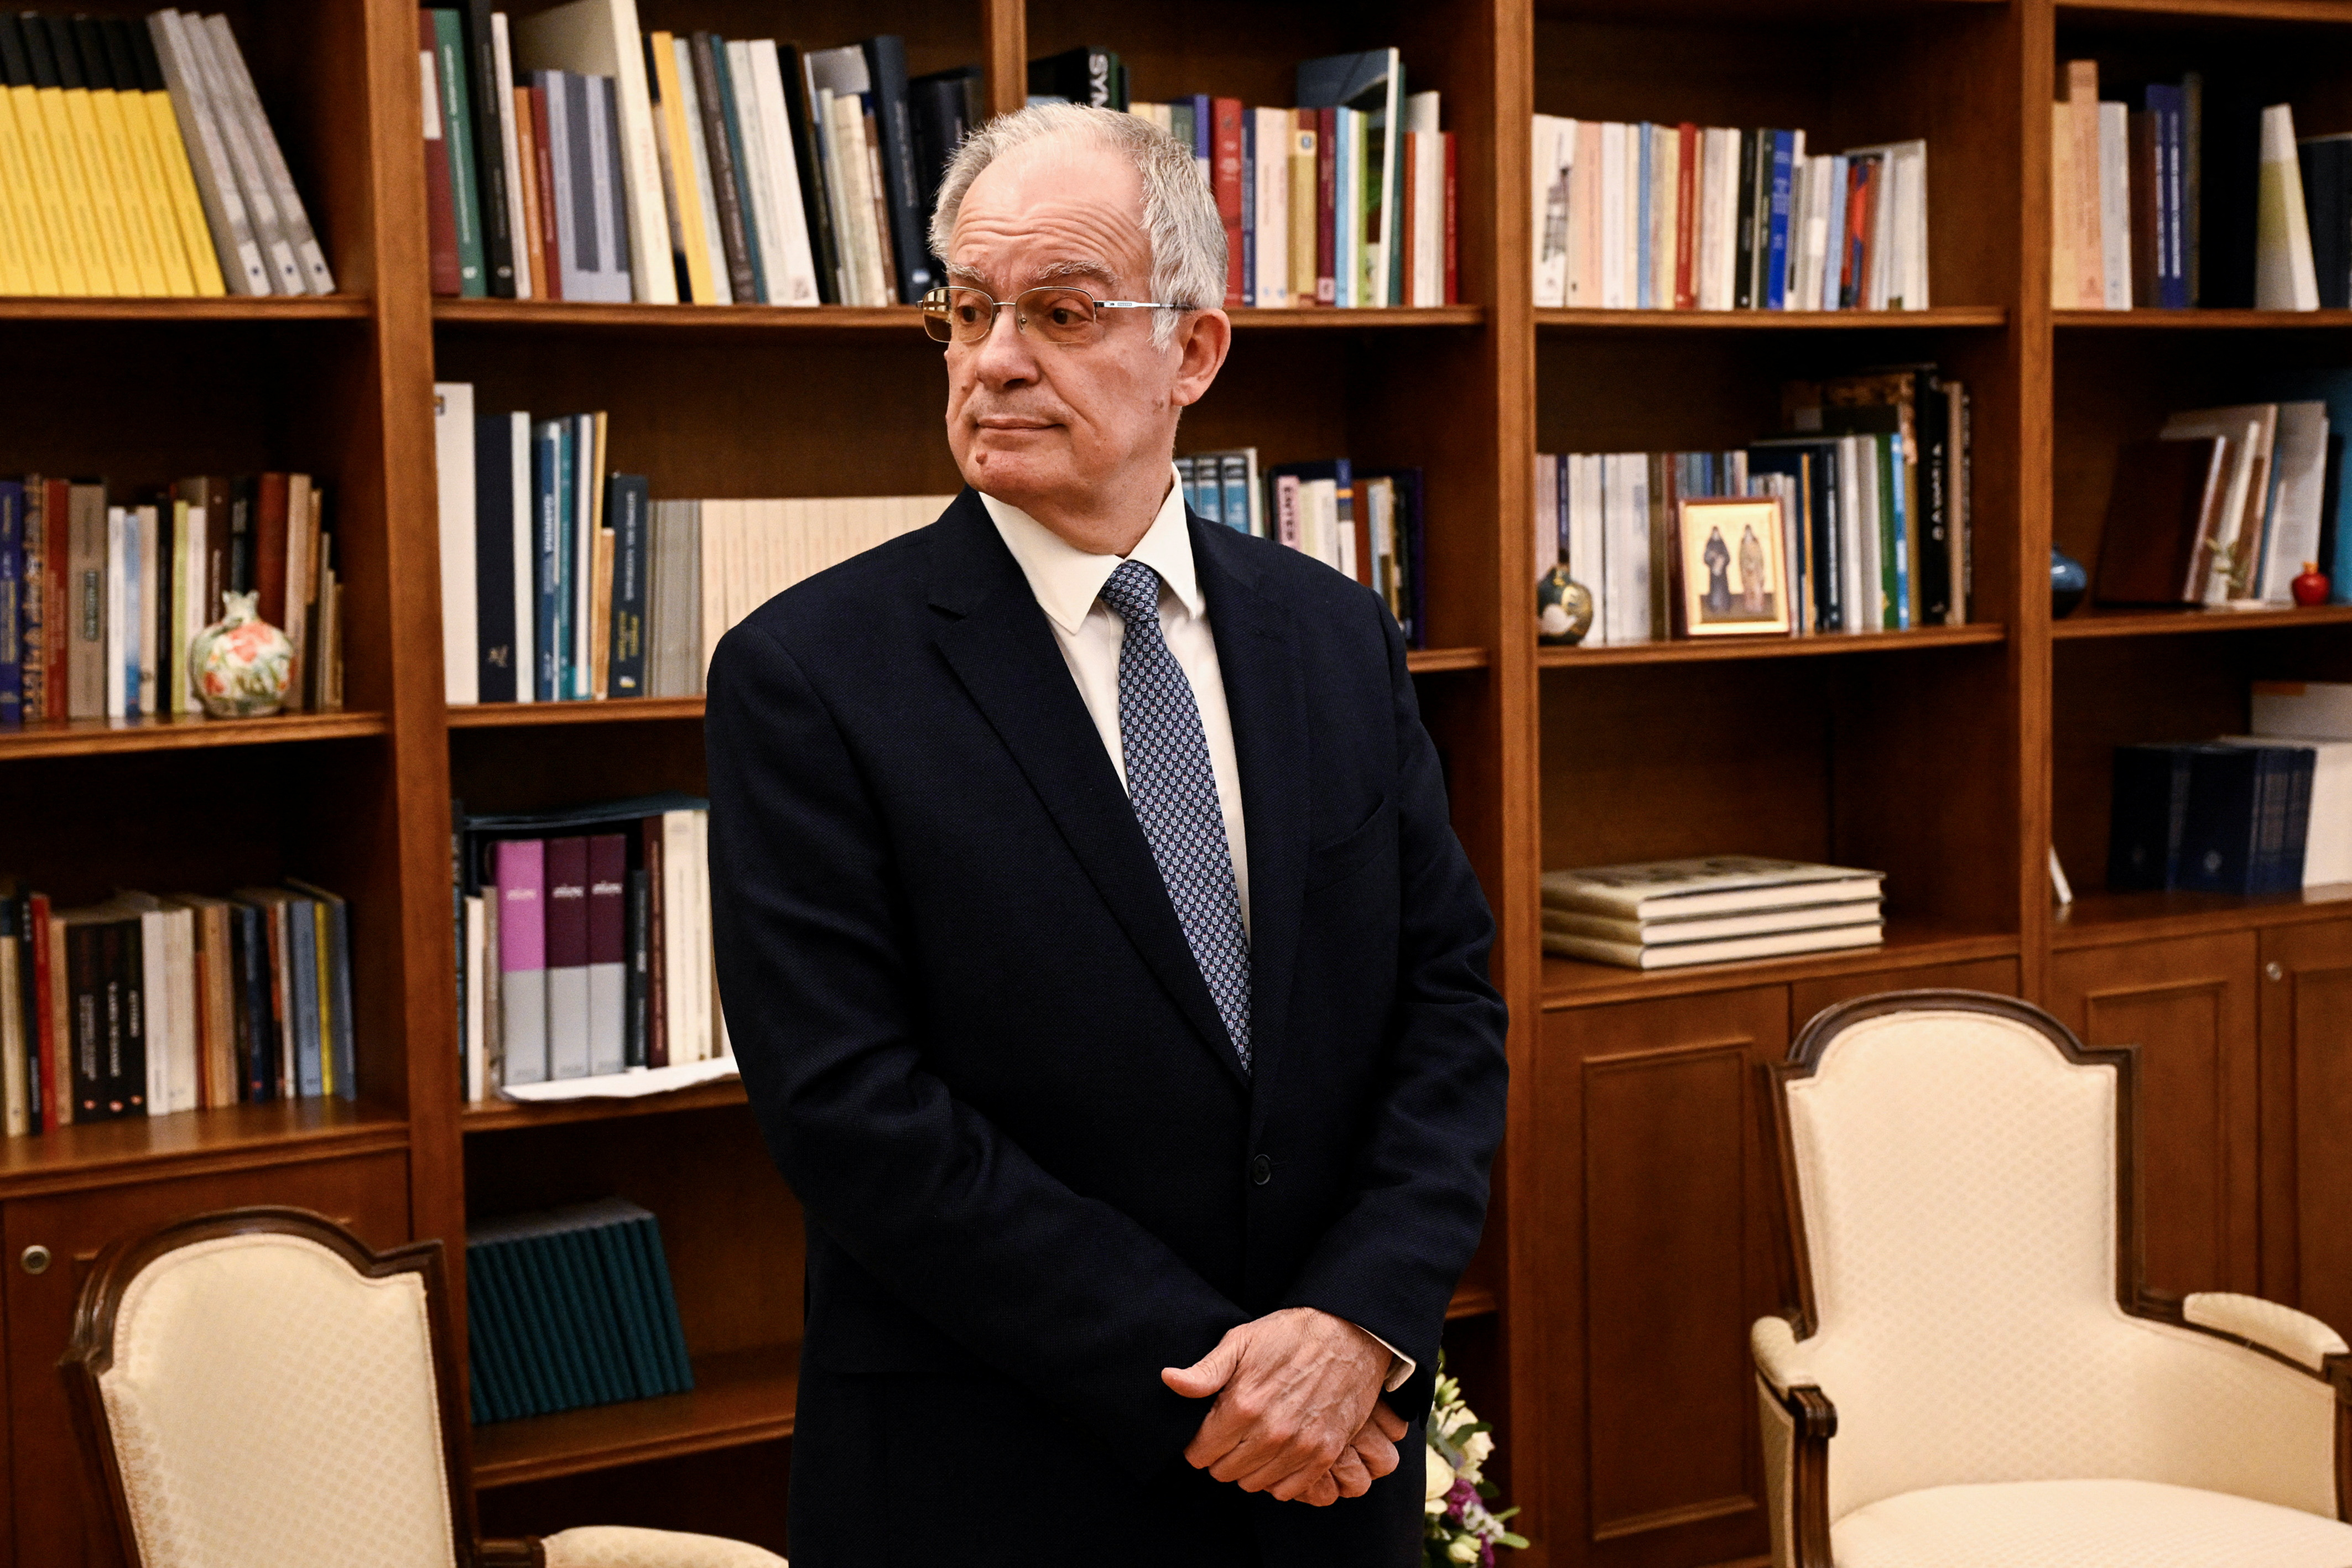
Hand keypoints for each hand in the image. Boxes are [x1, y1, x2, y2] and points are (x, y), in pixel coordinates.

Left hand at [1161, 1307, 1391, 1502]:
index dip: (1197, 1445)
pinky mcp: (1325, 1454)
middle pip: (1224, 1472)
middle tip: (1229, 1437)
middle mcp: (1271, 1432)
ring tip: (1252, 1445)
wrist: (1349, 1335)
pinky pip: (1288, 1490)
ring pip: (1254, 1483)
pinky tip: (1277, 1456)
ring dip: (1247, 1469)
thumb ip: (1204, 1370)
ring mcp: (1300, 1446)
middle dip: (1220, 1458)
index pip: (1200, 1452)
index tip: (1206, 1433)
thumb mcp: (1241, 1341)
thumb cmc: (1290, 1335)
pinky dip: (1277, 1479)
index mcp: (1243, 1404)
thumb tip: (1168, 1380)